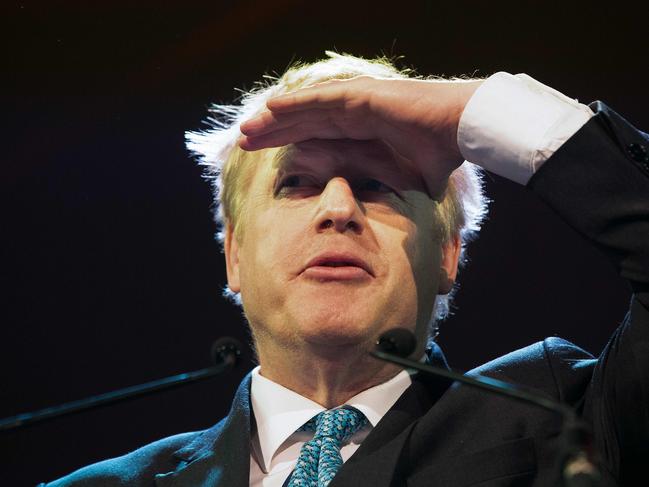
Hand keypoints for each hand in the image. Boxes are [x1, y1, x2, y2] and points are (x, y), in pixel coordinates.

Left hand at [239, 75, 482, 197]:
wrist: (460, 131)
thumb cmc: (439, 156)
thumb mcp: (407, 184)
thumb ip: (394, 198)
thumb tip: (397, 230)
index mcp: (362, 132)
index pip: (318, 138)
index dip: (292, 145)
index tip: (271, 159)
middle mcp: (354, 115)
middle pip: (304, 123)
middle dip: (274, 132)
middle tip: (245, 142)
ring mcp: (356, 103)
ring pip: (306, 110)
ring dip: (276, 119)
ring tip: (248, 129)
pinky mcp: (361, 97)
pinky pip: (320, 101)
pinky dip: (295, 104)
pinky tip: (270, 109)